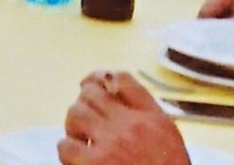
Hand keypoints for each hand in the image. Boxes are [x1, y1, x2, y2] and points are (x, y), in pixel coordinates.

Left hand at [58, 71, 189, 164]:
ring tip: (81, 138)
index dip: (99, 77)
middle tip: (86, 119)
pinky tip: (77, 159)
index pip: (120, 79)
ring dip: (74, 125)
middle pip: (91, 93)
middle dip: (84, 103)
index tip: (91, 84)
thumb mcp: (167, 137)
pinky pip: (65, 145)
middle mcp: (132, 125)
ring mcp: (111, 143)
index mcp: (153, 118)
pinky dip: (67, 151)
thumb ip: (144, 111)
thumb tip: (110, 86)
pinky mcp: (94, 163)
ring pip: (75, 113)